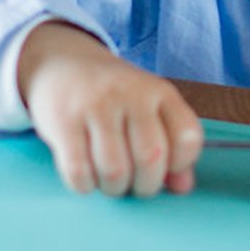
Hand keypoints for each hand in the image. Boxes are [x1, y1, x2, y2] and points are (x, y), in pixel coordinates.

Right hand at [18, 22, 203, 197]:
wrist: (62, 62)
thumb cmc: (112, 96)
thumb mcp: (148, 110)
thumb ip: (171, 147)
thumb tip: (183, 187)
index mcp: (159, 91)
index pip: (187, 137)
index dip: (180, 163)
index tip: (166, 166)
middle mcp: (131, 93)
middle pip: (150, 158)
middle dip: (145, 186)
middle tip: (134, 183)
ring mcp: (96, 105)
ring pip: (115, 170)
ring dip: (113, 188)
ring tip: (108, 180)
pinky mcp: (64, 120)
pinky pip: (79, 171)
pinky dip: (85, 185)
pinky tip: (86, 176)